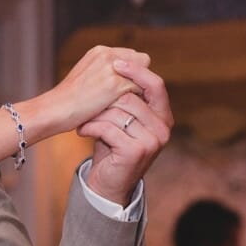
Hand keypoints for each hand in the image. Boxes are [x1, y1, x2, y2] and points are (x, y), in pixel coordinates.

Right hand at [38, 45, 149, 133]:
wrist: (53, 110)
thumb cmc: (66, 101)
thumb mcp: (84, 78)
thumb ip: (103, 72)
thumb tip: (125, 79)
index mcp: (99, 51)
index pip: (132, 56)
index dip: (131, 73)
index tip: (123, 88)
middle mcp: (107, 54)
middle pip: (142, 62)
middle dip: (137, 78)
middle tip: (128, 95)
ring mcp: (112, 69)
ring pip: (143, 76)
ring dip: (137, 90)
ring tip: (124, 104)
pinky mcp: (116, 85)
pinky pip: (140, 91)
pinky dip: (134, 101)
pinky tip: (122, 109)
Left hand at [76, 59, 172, 204]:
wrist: (108, 183)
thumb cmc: (112, 147)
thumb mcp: (122, 121)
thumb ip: (127, 100)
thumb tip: (119, 64)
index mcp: (163, 116)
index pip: (156, 85)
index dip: (137, 71)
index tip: (115, 62)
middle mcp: (163, 128)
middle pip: (131, 98)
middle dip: (104, 101)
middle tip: (87, 107)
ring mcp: (153, 140)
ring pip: (117, 113)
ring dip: (94, 116)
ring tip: (84, 121)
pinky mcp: (136, 151)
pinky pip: (108, 128)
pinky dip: (90, 128)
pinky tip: (82, 132)